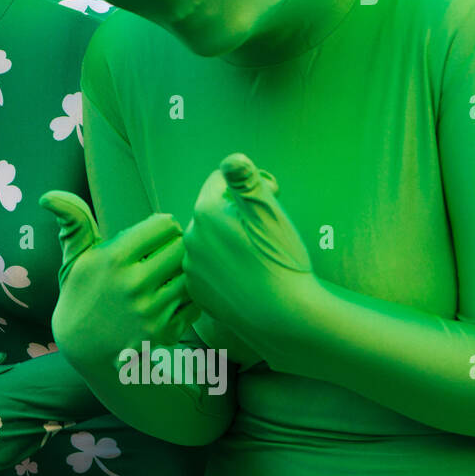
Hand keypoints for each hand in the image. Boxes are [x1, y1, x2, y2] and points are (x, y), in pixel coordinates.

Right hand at [41, 191, 198, 372]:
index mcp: (113, 258)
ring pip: (190, 276)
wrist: (81, 347)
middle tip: (165, 254)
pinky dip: (187, 299)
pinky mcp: (165, 333)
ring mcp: (151, 311)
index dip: (162, 227)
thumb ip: (73, 220)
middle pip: (182, 248)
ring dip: (183, 274)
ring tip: (168, 276)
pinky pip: (194, 304)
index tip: (154, 236)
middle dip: (176, 247)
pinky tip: (169, 299)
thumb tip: (48, 196)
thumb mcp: (75, 256)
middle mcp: (133, 284)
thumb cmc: (80, 292)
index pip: (165, 225)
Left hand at [182, 154, 316, 355]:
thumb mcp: (269, 212)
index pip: (219, 182)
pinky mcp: (197, 293)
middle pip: (213, 212)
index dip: (248, 186)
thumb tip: (232, 158)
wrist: (284, 317)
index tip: (272, 197)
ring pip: (209, 242)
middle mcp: (190, 240)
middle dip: (235, 214)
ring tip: (256, 258)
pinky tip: (246, 278)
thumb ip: (246, 180)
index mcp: (204, 214)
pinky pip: (208, 270)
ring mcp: (191, 269)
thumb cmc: (280, 260)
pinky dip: (224, 269)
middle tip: (266, 230)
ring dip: (227, 242)